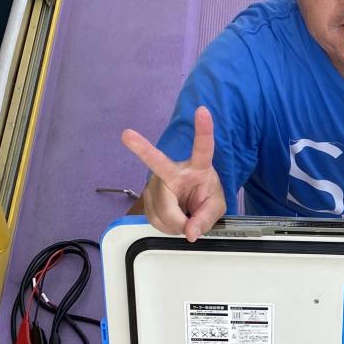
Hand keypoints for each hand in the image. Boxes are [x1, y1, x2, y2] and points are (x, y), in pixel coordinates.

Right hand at [121, 106, 225, 241]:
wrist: (192, 203)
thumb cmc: (206, 197)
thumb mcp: (216, 208)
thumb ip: (206, 219)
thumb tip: (189, 233)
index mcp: (198, 167)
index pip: (202, 148)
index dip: (203, 130)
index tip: (202, 110)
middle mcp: (174, 170)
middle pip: (158, 165)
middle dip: (142, 148)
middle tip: (127, 134)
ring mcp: (157, 183)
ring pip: (162, 210)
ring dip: (174, 223)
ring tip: (184, 217)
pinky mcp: (147, 197)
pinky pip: (155, 220)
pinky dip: (166, 226)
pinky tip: (172, 219)